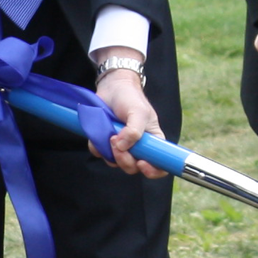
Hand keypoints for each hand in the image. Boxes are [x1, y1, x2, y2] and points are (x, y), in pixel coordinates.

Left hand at [90, 50, 168, 178]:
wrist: (112, 87)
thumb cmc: (131, 98)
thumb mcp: (138, 112)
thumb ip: (134, 131)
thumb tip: (122, 147)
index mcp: (153, 141)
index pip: (160, 165)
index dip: (153, 171)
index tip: (142, 163)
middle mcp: (138, 148)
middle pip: (133, 168)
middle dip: (125, 160)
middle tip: (117, 144)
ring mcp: (121, 147)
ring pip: (115, 163)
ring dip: (110, 153)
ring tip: (110, 135)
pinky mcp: (105, 144)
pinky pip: (100, 154)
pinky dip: (98, 147)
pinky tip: (101, 134)